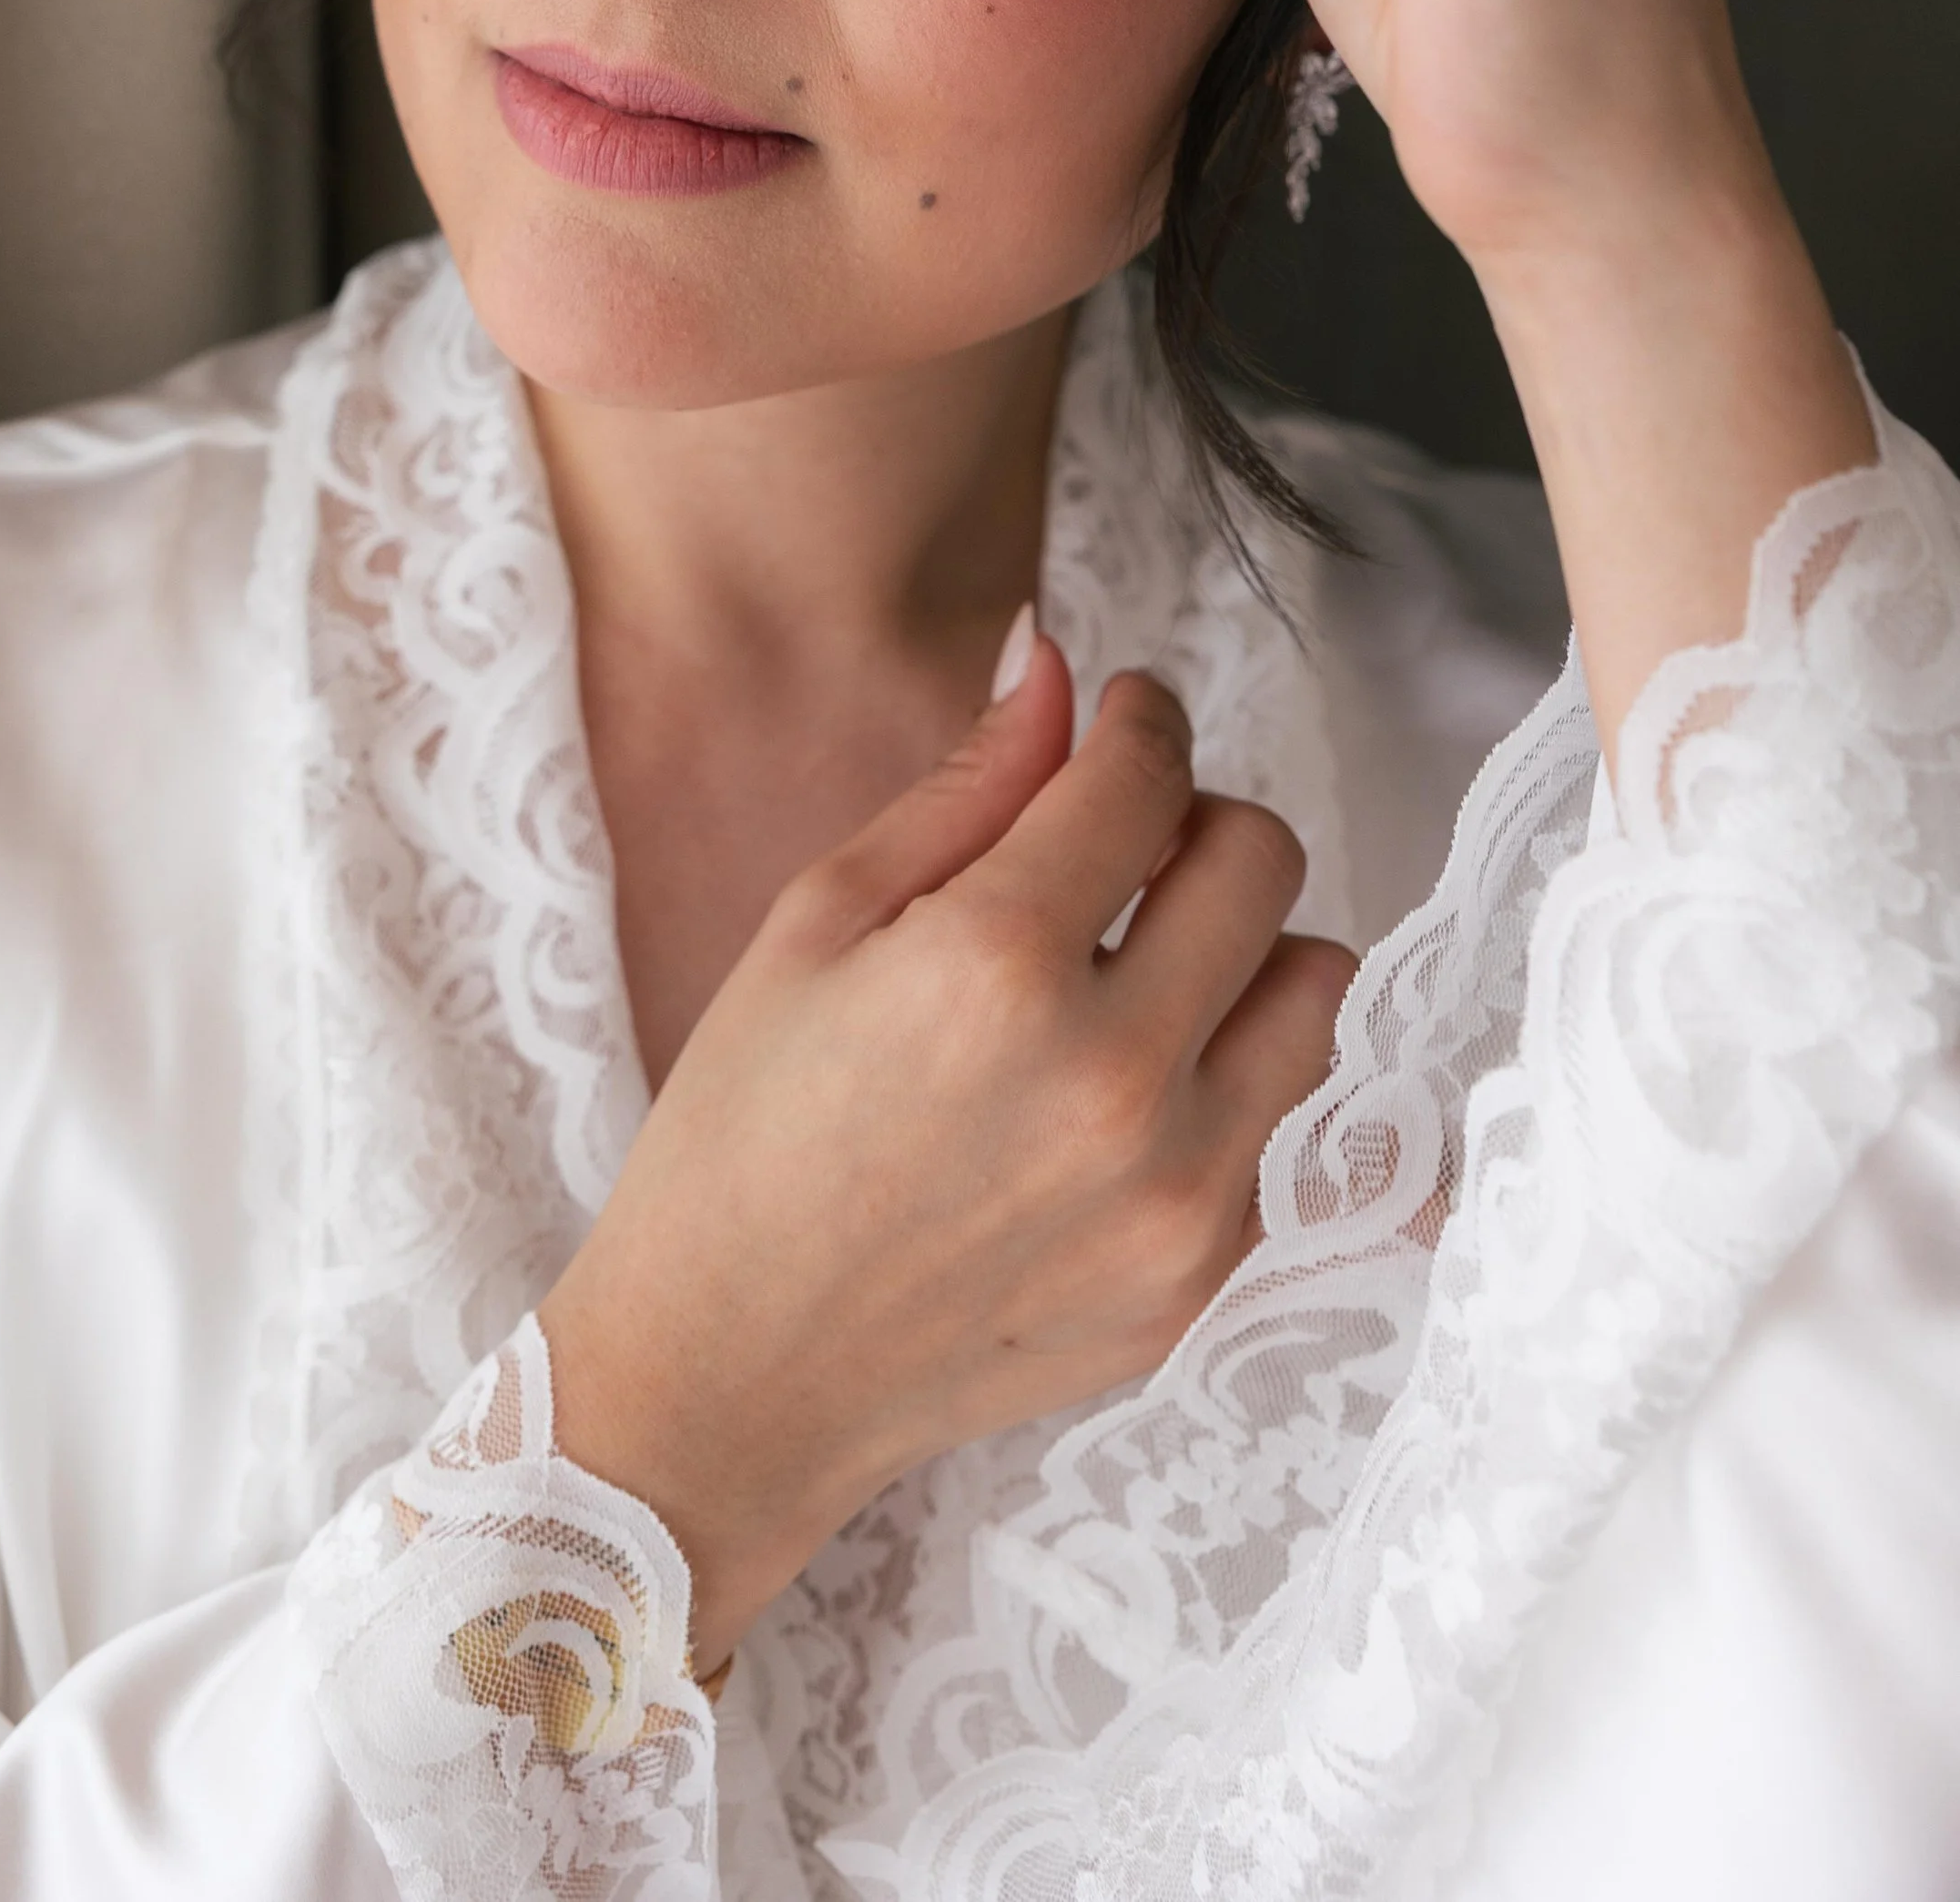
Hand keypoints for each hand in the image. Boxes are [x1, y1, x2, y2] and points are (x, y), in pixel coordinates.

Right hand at [541, 629, 1351, 1669]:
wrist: (729, 1377)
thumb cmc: (744, 1135)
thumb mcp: (816, 925)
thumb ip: (964, 787)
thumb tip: (1056, 664)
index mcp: (997, 965)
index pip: (1150, 778)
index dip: (1140, 718)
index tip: (1121, 715)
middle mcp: (1114, 1077)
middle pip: (1263, 864)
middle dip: (1197, 821)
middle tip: (1124, 845)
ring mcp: (1175, 1194)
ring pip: (1312, 988)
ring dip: (1241, 948)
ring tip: (1140, 970)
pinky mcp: (1198, 1282)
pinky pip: (1280, 1123)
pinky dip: (1223, 1078)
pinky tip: (1114, 1095)